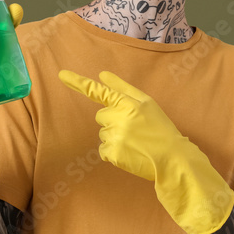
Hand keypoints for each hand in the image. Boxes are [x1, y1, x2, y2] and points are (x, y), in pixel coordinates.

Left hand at [58, 69, 233, 233]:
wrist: (172, 158)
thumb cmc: (161, 128)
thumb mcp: (147, 103)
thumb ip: (123, 88)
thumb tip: (102, 75)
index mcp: (128, 103)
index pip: (99, 91)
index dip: (78, 82)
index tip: (61, 75)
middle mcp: (119, 118)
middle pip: (100, 115)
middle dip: (112, 120)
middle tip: (133, 128)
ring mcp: (114, 136)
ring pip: (102, 133)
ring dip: (114, 136)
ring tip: (134, 142)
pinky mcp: (112, 153)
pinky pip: (103, 149)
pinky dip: (113, 151)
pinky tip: (129, 152)